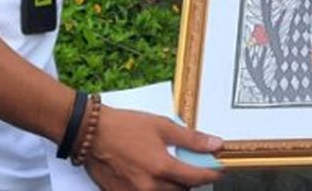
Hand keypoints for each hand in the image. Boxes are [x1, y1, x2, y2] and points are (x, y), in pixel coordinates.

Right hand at [83, 105, 223, 190]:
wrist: (90, 133)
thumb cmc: (125, 126)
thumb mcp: (162, 126)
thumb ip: (191, 138)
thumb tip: (216, 144)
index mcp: (162, 167)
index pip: (196, 178)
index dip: (212, 175)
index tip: (220, 171)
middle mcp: (150, 186)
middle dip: (191, 182)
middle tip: (193, 170)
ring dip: (173, 188)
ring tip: (172, 174)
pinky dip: (153, 189)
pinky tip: (152, 178)